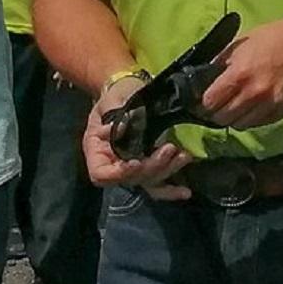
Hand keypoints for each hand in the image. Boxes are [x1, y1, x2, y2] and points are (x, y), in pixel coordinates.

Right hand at [84, 80, 190, 195]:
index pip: (101, 174)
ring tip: (183, 156)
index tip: (136, 162)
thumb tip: (121, 129)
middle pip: (131, 179)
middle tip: (169, 149)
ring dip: (167, 171)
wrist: (127, 91)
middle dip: (152, 167)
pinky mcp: (148, 165)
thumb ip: (114, 116)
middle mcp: (113, 165)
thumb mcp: (110, 101)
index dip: (119, 173)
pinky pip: (158, 184)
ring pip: (148, 181)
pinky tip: (185, 192)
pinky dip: (171, 190)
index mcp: (96, 152)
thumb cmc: (115, 96)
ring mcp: (132, 167)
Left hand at [194, 17, 282, 130]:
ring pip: (240, 125)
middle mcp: (253, 93)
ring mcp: (269, 104)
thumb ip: (220, 65)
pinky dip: (252, 118)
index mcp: (239, 74)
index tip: (203, 101)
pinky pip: (259, 123)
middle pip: (222, 118)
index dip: (203, 103)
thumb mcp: (238, 46)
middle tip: (217, 106)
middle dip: (216, 113)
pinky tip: (252, 107)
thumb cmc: (269, 40)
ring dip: (234, 118)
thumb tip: (204, 82)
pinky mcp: (282, 110)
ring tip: (235, 108)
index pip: (210, 102)